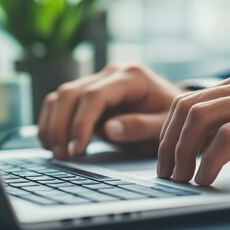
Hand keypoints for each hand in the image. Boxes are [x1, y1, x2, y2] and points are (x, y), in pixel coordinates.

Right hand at [38, 64, 182, 158]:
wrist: (176, 109)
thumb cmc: (172, 117)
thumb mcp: (164, 125)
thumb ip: (140, 127)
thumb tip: (109, 129)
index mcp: (132, 77)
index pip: (95, 96)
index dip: (81, 123)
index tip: (77, 149)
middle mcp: (112, 73)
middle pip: (71, 93)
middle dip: (61, 125)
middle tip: (62, 155)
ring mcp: (98, 80)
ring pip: (61, 96)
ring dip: (52, 124)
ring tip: (57, 153)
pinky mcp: (89, 92)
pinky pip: (61, 102)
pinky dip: (52, 122)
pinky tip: (54, 143)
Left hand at [157, 64, 229, 184]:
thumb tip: (206, 144)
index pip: (192, 100)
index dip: (170, 132)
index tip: (166, 158)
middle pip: (188, 108)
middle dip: (168, 144)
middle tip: (167, 173)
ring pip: (201, 120)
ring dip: (182, 154)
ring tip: (181, 179)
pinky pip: (226, 138)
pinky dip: (209, 162)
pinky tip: (206, 179)